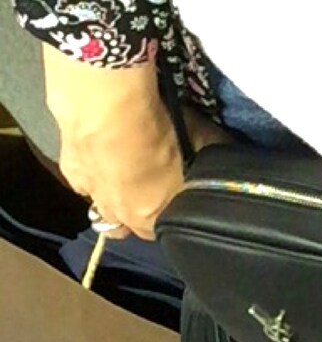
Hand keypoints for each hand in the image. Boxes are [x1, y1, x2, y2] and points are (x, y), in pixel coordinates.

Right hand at [42, 44, 234, 240]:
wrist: (106, 111)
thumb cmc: (158, 130)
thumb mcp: (199, 139)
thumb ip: (210, 152)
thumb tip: (231, 148)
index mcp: (151, 216)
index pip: (162, 231)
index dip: (173, 215)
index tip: (180, 197)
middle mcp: (120, 216)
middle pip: (132, 225)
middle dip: (143, 211)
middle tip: (155, 185)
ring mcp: (92, 197)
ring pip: (105, 210)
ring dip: (116, 199)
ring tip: (127, 175)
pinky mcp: (71, 174)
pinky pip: (86, 185)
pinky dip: (95, 177)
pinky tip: (103, 159)